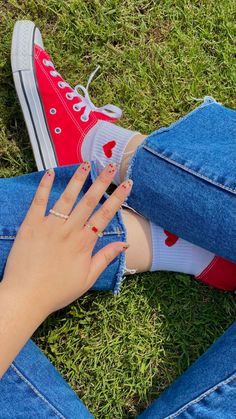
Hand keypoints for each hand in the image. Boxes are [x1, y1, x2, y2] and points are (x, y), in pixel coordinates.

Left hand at [1, 162, 131, 317]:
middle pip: (89, 201)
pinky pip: (39, 202)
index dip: (118, 199)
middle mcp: (69, 231)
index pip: (105, 215)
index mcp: (84, 243)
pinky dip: (44, 187)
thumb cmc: (58, 291)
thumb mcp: (87, 278)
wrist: (26, 297)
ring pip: (67, 198)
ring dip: (77, 180)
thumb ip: (105, 258)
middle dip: (101, 182)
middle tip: (109, 165)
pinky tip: (50, 173)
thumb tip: (124, 244)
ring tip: (85, 164)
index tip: (127, 184)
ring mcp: (49, 226)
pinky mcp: (31, 226)